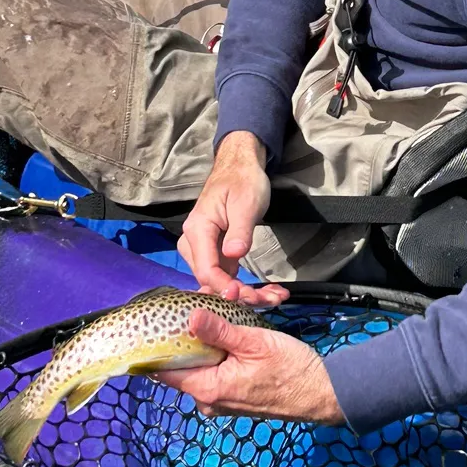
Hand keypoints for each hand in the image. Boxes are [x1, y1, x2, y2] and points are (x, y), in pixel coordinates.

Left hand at [157, 306, 344, 424]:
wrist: (320, 392)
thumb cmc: (289, 368)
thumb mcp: (254, 342)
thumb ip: (220, 331)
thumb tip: (190, 317)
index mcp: (208, 389)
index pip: (165, 371)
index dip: (156, 345)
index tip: (155, 319)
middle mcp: (208, 399)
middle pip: (183, 362)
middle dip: (187, 331)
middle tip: (199, 299)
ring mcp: (221, 398)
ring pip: (201, 363)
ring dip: (205, 337)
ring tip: (216, 306)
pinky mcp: (234, 393)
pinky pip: (215, 368)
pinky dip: (218, 348)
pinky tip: (228, 326)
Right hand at [178, 131, 287, 307]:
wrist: (239, 166)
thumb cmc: (242, 181)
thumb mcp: (246, 204)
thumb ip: (239, 231)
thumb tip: (233, 255)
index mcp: (197, 229)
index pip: (206, 269)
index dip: (223, 287)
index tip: (245, 296)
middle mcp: (193, 242)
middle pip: (210, 279)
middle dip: (238, 294)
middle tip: (269, 300)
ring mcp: (202, 248)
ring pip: (218, 280)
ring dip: (244, 292)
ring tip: (273, 296)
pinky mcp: (214, 251)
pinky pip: (225, 273)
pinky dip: (243, 283)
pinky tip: (265, 291)